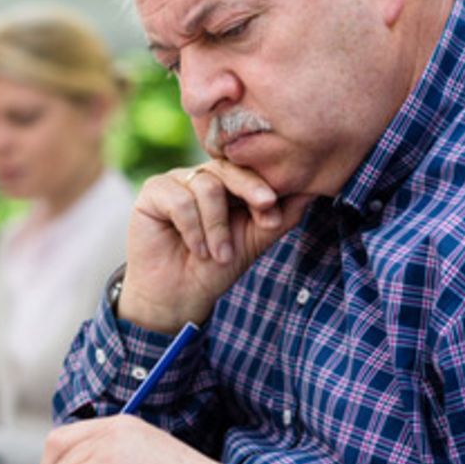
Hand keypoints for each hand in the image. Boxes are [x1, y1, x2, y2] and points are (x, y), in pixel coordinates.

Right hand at [119, 160, 314, 332]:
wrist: (179, 295)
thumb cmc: (215, 267)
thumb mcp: (253, 242)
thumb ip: (279, 216)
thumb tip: (312, 190)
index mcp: (227, 184)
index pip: (248, 170)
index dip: (263, 185)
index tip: (273, 210)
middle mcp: (202, 176)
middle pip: (228, 168)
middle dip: (249, 189)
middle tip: (265, 207)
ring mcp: (176, 181)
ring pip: (206, 186)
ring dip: (216, 226)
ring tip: (218, 255)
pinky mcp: (152, 192)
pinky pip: (179, 199)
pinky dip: (193, 228)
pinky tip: (197, 249)